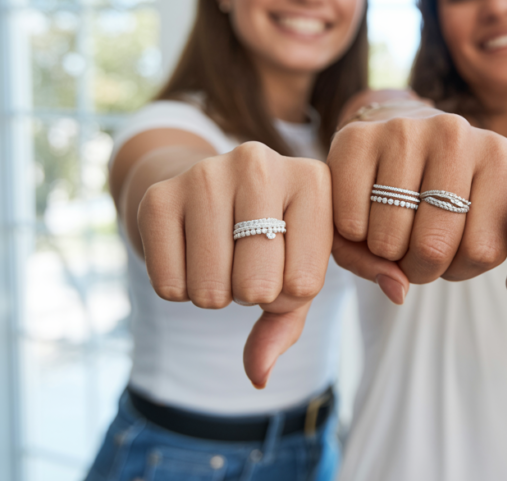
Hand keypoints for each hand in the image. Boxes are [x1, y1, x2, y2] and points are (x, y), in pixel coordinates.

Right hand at [138, 142, 333, 387]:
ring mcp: (207, 173)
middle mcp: (262, 164)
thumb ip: (288, 322)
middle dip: (249, 294)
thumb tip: (258, 376)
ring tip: (220, 258)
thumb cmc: (270, 237)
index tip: (282, 264)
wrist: (208, 190)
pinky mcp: (158, 195)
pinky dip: (179, 289)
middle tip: (245, 263)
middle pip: (257, 286)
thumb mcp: (296, 269)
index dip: (288, 295)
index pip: (304, 284)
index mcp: (313, 179)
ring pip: (211, 290)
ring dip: (214, 294)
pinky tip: (189, 255)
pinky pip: (169, 285)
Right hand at [328, 107, 506, 296]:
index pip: (482, 252)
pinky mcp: (357, 137)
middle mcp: (455, 134)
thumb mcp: (460, 228)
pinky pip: (350, 223)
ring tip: (389, 228)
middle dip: (415, 267)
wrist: (393, 138)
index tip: (446, 253)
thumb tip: (397, 289)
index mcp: (497, 157)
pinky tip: (363, 211)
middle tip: (411, 250)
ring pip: (389, 239)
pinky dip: (350, 235)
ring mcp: (404, 130)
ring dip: (382, 252)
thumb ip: (442, 269)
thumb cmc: (432, 194)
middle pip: (433, 247)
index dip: (456, 269)